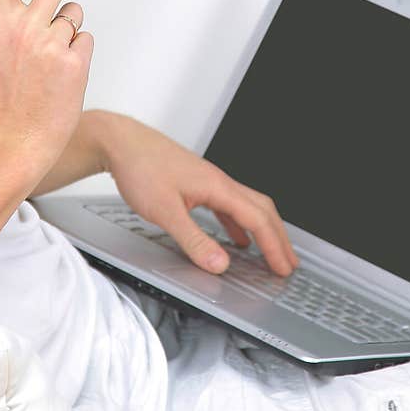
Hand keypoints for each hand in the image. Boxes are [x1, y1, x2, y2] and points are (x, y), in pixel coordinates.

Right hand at [0, 0, 93, 177]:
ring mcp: (50, 45)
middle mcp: (23, 29)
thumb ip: (0, 24)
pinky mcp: (74, 61)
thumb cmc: (1, 100)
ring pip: (72, 15)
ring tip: (53, 61)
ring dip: (68, 31)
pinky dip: (78, 52)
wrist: (16, 140)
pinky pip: (84, 39)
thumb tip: (18, 4)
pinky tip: (63, 74)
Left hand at [98, 114, 299, 275]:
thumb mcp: (165, 212)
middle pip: (262, 210)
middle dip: (279, 238)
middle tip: (289, 263)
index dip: (274, 246)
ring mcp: (209, 183)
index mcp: (218, 187)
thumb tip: (220, 264)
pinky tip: (236, 239)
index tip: (283, 267)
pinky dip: (239, 225)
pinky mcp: (197, 185)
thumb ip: (194, 240)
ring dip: (262, 231)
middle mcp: (219, 182)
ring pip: (247, 208)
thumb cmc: (140, 167)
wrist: (120, 143)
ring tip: (271, 253)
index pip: (258, 219)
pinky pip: (228, 207)